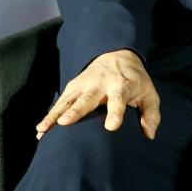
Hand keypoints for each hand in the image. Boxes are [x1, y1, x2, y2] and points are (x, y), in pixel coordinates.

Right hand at [35, 49, 160, 140]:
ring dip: (55, 114)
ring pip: (68, 100)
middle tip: (66, 122)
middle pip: (87, 98)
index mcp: (121, 86)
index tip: (111, 126)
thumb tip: (149, 135)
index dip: (115, 113)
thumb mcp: (149, 94)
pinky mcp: (73, 86)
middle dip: (76, 110)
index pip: (118, 99)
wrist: (117, 55)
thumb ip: (151, 114)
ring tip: (43, 129)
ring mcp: (84, 84)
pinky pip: (60, 102)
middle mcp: (100, 84)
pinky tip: (41, 130)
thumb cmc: (135, 81)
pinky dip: (50, 115)